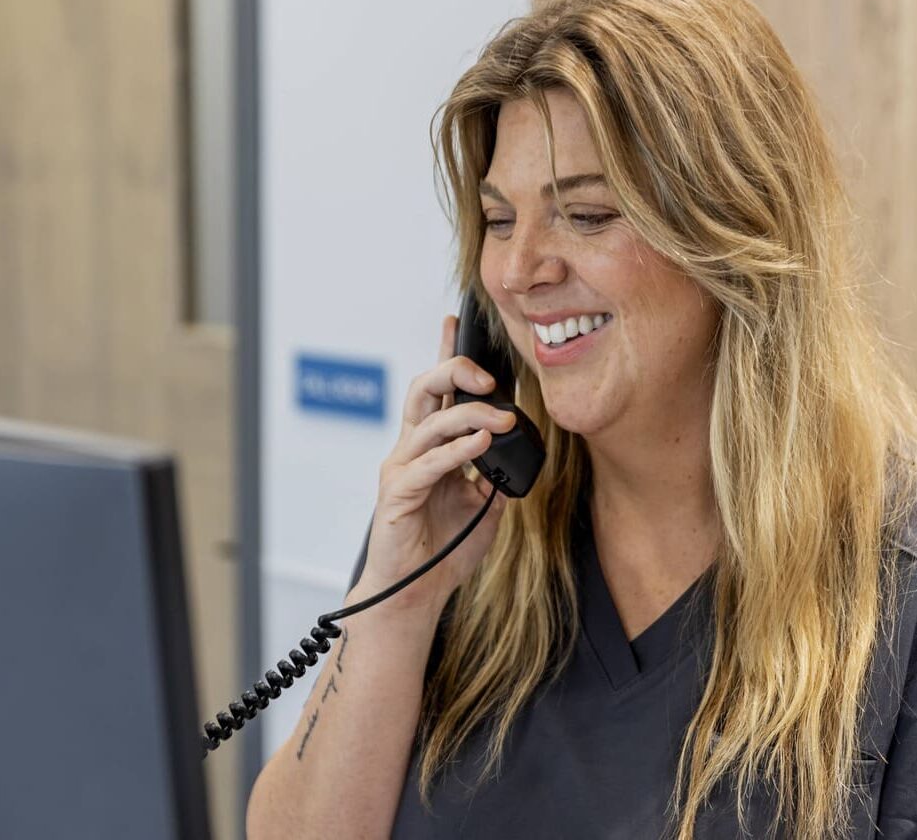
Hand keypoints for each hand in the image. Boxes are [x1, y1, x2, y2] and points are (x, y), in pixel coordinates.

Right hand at [351, 314, 516, 616]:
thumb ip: (497, 472)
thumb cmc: (445, 547)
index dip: (445, 353)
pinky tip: (479, 446)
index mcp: (431, 445)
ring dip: (469, 415)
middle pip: (424, 389)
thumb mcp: (485, 503)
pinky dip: (456, 451)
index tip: (456, 322)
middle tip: (489, 377)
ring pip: (430, 422)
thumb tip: (518, 450)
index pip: (438, 389)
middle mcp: (412, 449)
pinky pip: (429, 464)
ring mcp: (402, 469)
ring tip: (501, 419)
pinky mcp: (398, 494)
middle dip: (454, 370)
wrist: (417, 594)